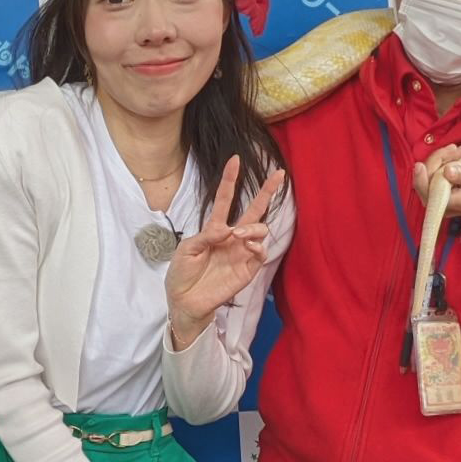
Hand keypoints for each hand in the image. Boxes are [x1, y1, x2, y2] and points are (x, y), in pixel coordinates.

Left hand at [164, 156, 285, 344]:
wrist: (184, 301)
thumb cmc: (182, 274)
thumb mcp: (186, 250)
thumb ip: (205, 237)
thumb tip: (227, 229)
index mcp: (214, 229)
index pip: (225, 200)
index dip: (230, 180)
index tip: (235, 160)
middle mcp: (232, 237)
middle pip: (254, 210)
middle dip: (267, 191)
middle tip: (279, 174)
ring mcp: (241, 252)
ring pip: (260, 229)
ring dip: (253, 227)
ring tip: (240, 234)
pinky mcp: (247, 269)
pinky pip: (260, 253)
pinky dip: (257, 246)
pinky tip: (248, 245)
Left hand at [410, 144, 460, 268]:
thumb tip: (447, 171)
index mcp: (452, 203)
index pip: (429, 193)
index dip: (421, 179)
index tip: (420, 165)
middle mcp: (440, 205)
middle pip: (425, 179)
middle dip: (438, 159)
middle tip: (456, 149)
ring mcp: (436, 200)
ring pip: (427, 174)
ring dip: (440, 158)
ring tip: (459, 151)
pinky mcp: (435, 193)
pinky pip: (431, 174)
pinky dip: (441, 162)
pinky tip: (454, 155)